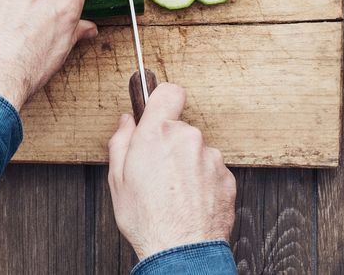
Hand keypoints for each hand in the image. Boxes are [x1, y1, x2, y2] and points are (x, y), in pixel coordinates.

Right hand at [107, 83, 235, 260]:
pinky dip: (202, 182)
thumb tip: (126, 122)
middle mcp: (188, 139)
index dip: (162, 99)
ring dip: (188, 165)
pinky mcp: (226, 177)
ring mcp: (211, 158)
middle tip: (157, 171)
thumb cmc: (147, 219)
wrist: (181, 250)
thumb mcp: (117, 179)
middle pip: (180, 129)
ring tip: (174, 193)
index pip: (168, 92)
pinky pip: (211, 171)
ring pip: (197, 152)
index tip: (158, 110)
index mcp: (157, 133)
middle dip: (170, 144)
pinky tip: (190, 201)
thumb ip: (121, 141)